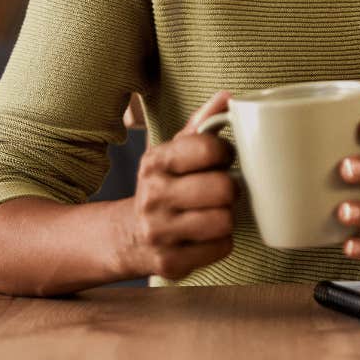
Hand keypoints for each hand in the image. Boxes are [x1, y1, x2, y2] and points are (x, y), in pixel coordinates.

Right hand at [115, 92, 236, 280]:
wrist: (129, 236)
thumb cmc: (165, 186)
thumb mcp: (174, 152)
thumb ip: (202, 123)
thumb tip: (229, 95)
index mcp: (155, 161)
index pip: (209, 148)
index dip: (226, 153)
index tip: (222, 159)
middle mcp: (152, 196)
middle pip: (223, 188)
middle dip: (230, 189)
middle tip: (221, 191)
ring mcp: (159, 232)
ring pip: (224, 221)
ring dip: (226, 217)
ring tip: (213, 212)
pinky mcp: (170, 263)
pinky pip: (221, 248)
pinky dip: (221, 242)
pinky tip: (205, 236)